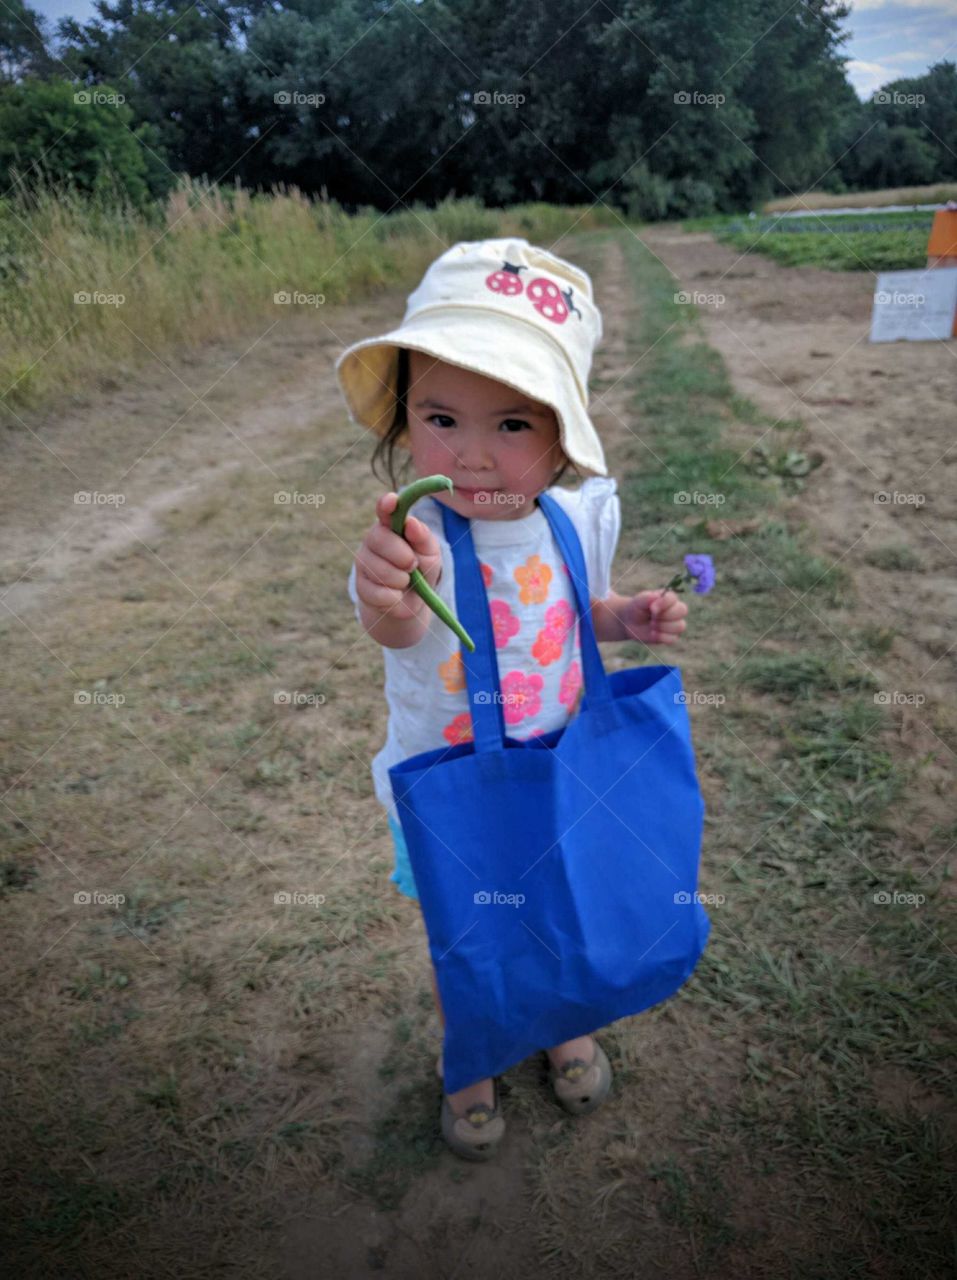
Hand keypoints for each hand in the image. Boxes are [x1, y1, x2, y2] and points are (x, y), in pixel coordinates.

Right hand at [354, 492, 442, 620]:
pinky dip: (395, 597)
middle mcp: (372, 541)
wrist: (412, 604)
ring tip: (406, 581)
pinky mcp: (361, 588)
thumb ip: (423, 538)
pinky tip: (397, 595)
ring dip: (401, 579)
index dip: (386, 505)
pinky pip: (379, 593)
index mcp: (390, 527)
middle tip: (413, 565)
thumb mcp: (430, 554)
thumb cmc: (421, 571)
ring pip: (379, 569)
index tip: (392, 501)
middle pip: (379, 539)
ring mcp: (364, 564)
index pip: (384, 510)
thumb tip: (411, 523)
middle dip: (402, 554)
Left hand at [618, 590, 687, 644]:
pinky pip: (673, 639)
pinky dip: (661, 637)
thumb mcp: (639, 600)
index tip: (652, 608)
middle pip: (682, 611)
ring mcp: (675, 624)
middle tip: (652, 617)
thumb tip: (656, 597)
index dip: (664, 603)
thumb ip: (648, 597)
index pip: (674, 598)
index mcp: (669, 598)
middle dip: (665, 615)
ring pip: (679, 626)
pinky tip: (652, 634)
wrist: (630, 622)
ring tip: (651, 625)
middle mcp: (675, 610)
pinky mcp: (671, 637)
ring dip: (663, 626)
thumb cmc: (637, 608)